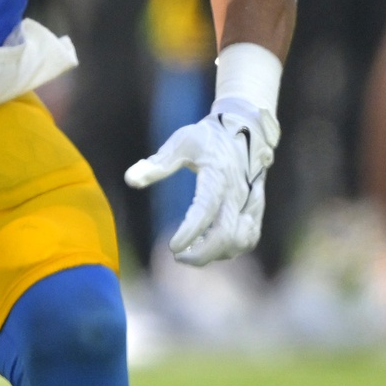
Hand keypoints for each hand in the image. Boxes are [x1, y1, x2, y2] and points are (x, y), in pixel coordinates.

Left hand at [125, 97, 279, 266]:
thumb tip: (130, 179)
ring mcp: (250, 202)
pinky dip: (231, 248)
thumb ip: (157, 164)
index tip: (172, 247)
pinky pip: (249, 237)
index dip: (189, 232)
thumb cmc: (209, 137)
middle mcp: (237, 192)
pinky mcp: (256, 208)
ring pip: (240, 240)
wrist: (246, 129)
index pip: (205, 210)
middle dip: (202, 254)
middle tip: (178, 257)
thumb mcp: (181, 142)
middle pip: (226, 235)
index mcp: (218, 175)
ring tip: (191, 251)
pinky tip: (210, 246)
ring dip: (216, 253)